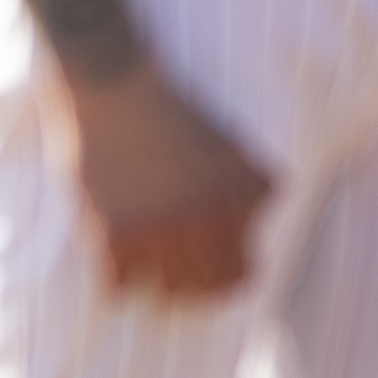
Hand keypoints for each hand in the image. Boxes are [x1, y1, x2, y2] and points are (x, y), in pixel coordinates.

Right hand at [60, 60, 273, 300]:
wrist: (111, 84)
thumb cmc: (168, 112)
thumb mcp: (228, 142)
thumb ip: (254, 181)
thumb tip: (267, 208)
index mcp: (232, 202)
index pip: (239, 276)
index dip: (224, 278)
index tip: (206, 272)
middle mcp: (202, 221)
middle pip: (201, 291)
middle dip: (189, 282)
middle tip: (169, 266)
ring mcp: (159, 230)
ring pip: (163, 293)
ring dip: (153, 278)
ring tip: (142, 256)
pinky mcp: (114, 232)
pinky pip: (117, 288)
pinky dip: (113, 275)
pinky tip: (110, 250)